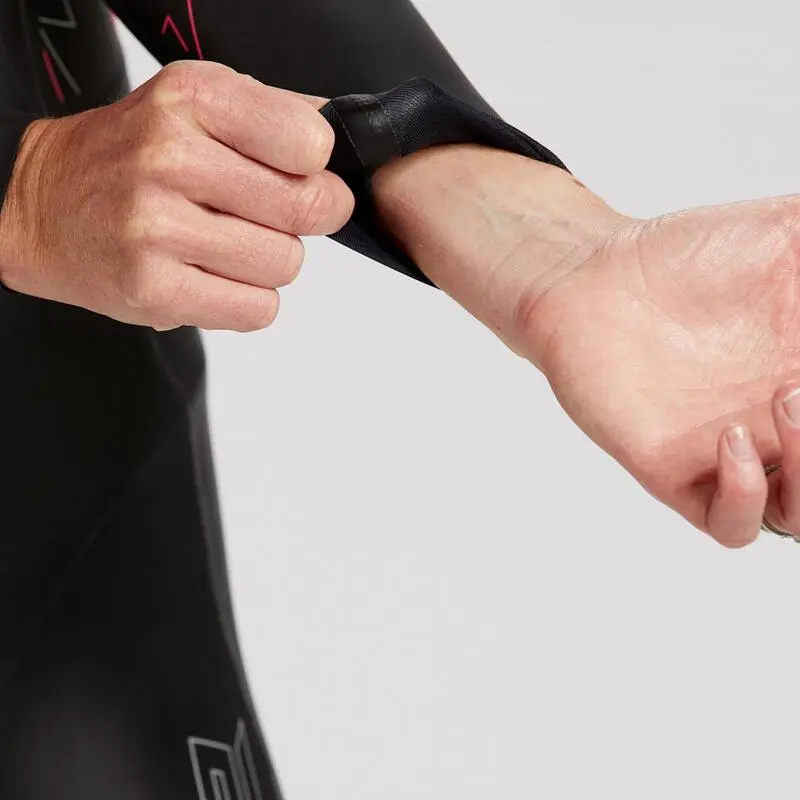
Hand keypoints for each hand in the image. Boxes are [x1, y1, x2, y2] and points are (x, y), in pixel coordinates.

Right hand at [0, 60, 353, 330]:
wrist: (46, 207)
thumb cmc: (133, 156)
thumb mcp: (197, 105)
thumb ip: (276, 115)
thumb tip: (345, 135)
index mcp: (192, 97)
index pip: (310, 141)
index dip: (318, 168)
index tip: (298, 174)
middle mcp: (169, 156)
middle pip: (307, 208)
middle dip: (305, 219)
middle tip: (272, 217)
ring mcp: (156, 226)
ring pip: (286, 263)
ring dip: (270, 263)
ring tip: (226, 246)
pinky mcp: (152, 288)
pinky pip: (258, 309)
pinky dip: (249, 300)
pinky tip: (214, 277)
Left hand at [516, 194, 799, 547]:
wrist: (595, 277)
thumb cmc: (686, 257)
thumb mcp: (786, 234)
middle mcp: (783, 425)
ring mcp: (734, 455)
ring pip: (799, 516)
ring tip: (788, 399)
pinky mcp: (676, 473)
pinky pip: (730, 524)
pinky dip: (746, 497)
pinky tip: (731, 438)